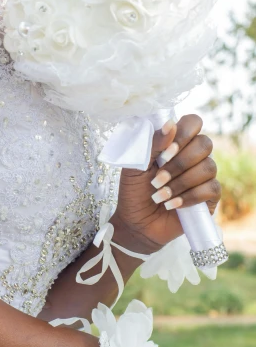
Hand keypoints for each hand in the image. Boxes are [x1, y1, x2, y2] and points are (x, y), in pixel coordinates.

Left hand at [112, 114, 221, 251]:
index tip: (165, 152)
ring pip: (208, 167)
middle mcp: (193, 155)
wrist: (136, 223)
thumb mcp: (137, 165)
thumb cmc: (134, 191)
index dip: (183, 134)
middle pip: (205, 144)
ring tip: (159, 195)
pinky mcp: (210, 196)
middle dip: (179, 163)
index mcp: (176, 143)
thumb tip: (170, 124)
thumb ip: (153, 144)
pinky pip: (211, 189)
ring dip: (180, 182)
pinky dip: (189, 197)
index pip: (193, 122)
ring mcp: (203, 176)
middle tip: (157, 178)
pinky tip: (172, 204)